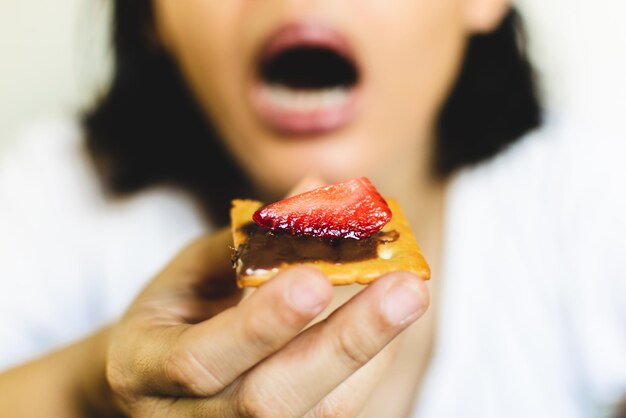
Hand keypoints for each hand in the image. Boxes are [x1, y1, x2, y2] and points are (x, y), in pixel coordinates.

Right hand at [106, 226, 428, 416]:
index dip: (261, 323)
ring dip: (370, 351)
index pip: (200, 360)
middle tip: (406, 289)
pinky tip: (386, 320)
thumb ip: (250, 238)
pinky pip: (333, 412)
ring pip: (315, 414)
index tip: (318, 276)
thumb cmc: (174, 315)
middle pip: (269, 403)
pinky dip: (368, 364)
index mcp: (144, 369)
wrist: (158, 382)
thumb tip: (318, 188)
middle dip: (344, 343)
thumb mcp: (190, 271)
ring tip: (409, 294)